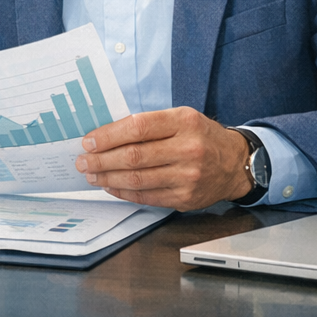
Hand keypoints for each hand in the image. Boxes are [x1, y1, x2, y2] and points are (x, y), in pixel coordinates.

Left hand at [75, 107, 252, 210]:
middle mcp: (188, 149)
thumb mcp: (182, 118)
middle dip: (102, 159)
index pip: (138, 127)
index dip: (109, 135)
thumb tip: (108, 134)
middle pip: (134, 156)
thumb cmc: (202, 136)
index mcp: (184, 121)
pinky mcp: (185, 199)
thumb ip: (151, 124)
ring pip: (137, 179)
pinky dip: (124, 192)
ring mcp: (187, 176)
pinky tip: (111, 186)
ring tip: (92, 174)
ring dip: (108, 178)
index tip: (89, 140)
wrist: (234, 163)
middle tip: (83, 160)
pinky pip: (146, 196)